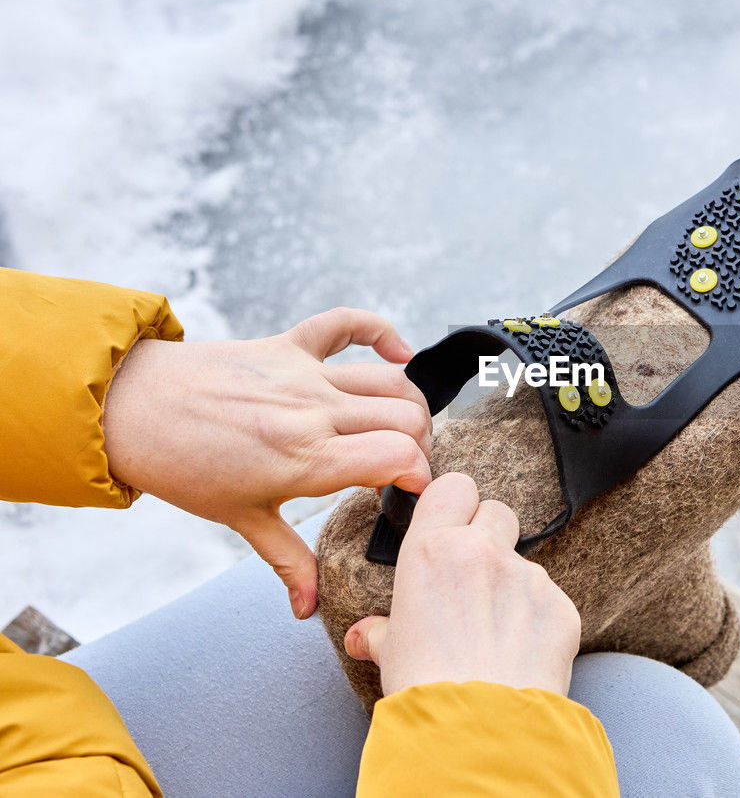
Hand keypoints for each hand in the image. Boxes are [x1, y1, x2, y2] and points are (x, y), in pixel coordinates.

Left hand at [103, 307, 433, 618]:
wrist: (129, 411)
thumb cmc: (182, 465)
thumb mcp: (241, 520)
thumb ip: (288, 561)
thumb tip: (309, 604)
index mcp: (306, 458)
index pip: (399, 458)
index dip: (421, 477)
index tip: (414, 493)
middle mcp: (313, 410)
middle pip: (407, 419)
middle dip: (422, 446)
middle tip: (405, 468)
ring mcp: (303, 374)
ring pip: (390, 379)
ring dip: (411, 404)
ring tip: (404, 429)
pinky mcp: (289, 345)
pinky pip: (347, 324)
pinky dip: (380, 331)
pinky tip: (398, 351)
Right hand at [343, 472, 580, 697]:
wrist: (479, 729)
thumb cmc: (427, 688)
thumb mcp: (391, 652)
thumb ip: (381, 632)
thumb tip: (364, 635)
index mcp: (433, 551)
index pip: (454, 486)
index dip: (455, 503)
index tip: (451, 523)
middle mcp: (484, 552)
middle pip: (498, 511)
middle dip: (489, 535)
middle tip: (475, 577)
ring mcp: (528, 577)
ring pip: (525, 562)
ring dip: (513, 586)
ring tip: (495, 633)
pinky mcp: (561, 607)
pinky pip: (550, 602)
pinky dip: (538, 621)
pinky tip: (522, 653)